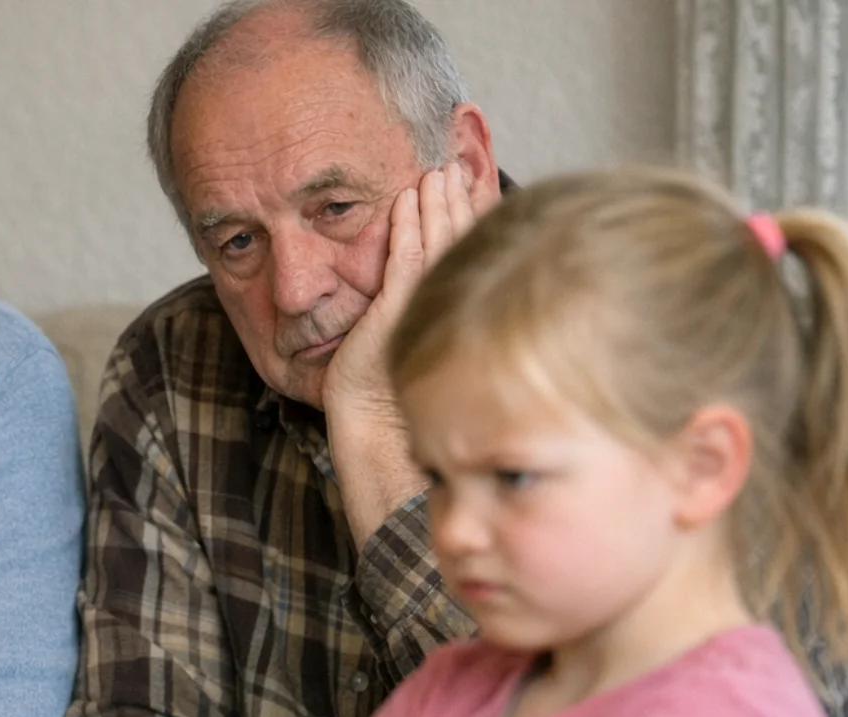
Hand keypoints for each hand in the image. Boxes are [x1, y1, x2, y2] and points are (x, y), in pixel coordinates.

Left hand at [320, 162, 478, 414]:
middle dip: (460, 200)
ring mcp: (426, 304)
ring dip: (438, 203)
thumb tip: (430, 275)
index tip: (471, 181)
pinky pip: (406, 257)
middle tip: (458, 163)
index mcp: (457, 308)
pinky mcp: (397, 308)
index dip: (472, 215)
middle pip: (463, 240)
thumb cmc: (390, 385)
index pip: (471, 251)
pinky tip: (408, 198)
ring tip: (438, 171)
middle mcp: (450, 304)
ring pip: (439, 242)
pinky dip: (408, 224)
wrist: (374, 422)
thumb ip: (425, 301)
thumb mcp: (413, 332)